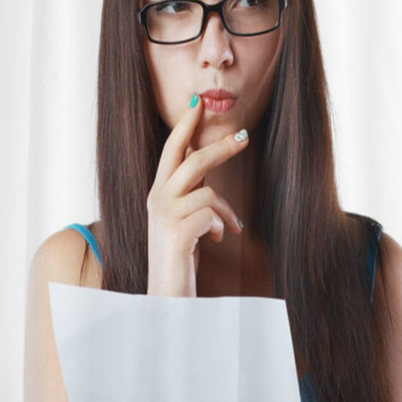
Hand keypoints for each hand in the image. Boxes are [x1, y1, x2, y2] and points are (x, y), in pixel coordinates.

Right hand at [146, 95, 248, 296]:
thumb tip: (208, 174)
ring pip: (207, 190)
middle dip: (219, 145)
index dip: (184, 127)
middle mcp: (157, 200)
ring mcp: (164, 216)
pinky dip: (221, 224)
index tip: (197, 104)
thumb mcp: (183, 222)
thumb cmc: (179, 260)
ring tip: (231, 227)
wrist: (166, 298)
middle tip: (244, 135)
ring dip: (226, 209)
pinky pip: (211, 214)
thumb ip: (191, 196)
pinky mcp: (176, 233)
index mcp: (158, 194)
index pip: (170, 151)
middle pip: (190, 160)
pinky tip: (216, 239)